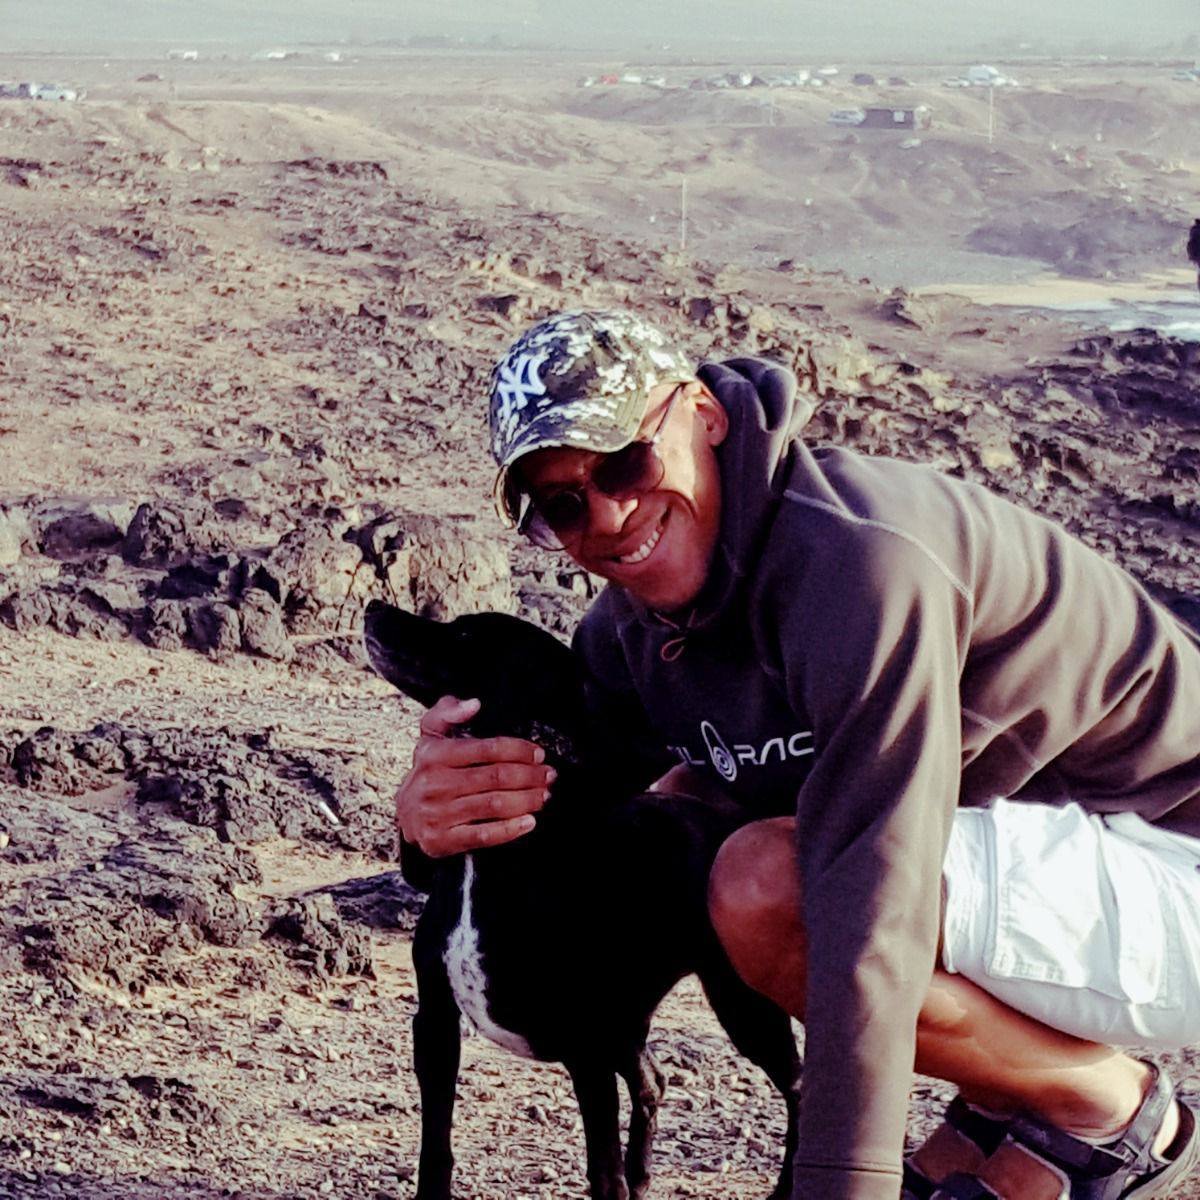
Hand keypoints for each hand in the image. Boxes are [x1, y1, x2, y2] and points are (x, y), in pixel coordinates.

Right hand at [394, 695, 554, 856]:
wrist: (404, 815)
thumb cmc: (428, 771)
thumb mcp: (430, 736)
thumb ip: (447, 712)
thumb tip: (473, 704)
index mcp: (435, 755)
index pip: (487, 748)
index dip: (519, 750)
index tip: (538, 754)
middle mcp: (436, 783)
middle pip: (497, 777)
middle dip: (530, 775)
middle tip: (548, 775)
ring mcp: (439, 813)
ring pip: (495, 804)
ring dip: (527, 799)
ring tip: (544, 795)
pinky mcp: (444, 840)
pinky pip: (485, 834)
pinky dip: (511, 829)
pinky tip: (529, 821)